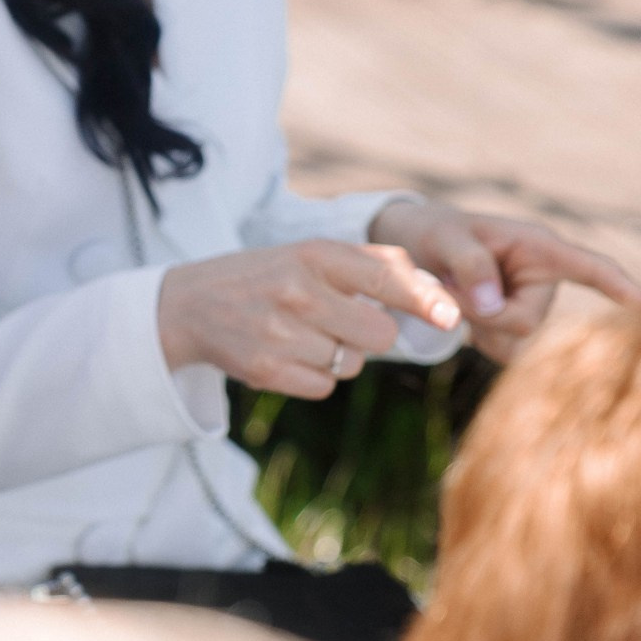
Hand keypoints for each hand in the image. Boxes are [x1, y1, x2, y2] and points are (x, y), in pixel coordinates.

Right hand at [158, 240, 462, 396]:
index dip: (424, 300)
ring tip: (301, 334)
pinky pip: (323, 386)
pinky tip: (286, 354)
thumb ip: (375, 266)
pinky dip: (313, 376)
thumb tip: (439, 295)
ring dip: (337, 355)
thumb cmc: (267, 276)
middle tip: (339, 321)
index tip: (451, 317)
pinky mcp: (265, 369)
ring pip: (351, 364)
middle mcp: (298, 291)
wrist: (189, 304)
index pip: (385, 277)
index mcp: (313, 254)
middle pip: (378, 335)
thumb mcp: (312, 255)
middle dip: (368, 335)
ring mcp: (280, 333)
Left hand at [367, 200, 640, 361]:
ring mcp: (531, 303)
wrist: (416, 244)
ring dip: (479, 327)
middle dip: (483, 314)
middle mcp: (543, 277)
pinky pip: (504, 350)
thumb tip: (497, 308)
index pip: (591, 268)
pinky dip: (479, 337)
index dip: (624, 288)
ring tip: (455, 292)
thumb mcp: (445, 240)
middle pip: (528, 321)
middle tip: (449, 286)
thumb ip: (470, 268)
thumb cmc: (436, 233)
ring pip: (516, 340)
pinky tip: (464, 313)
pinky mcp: (515, 324)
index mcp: (540, 246)